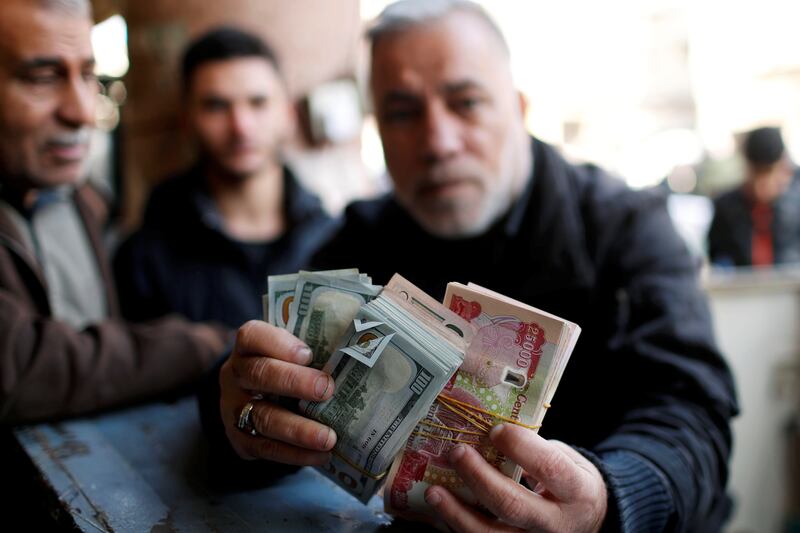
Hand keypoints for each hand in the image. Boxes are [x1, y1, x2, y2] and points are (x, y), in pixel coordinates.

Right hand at [220, 320, 336, 464]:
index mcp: (249, 345)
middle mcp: (237, 374)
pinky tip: (321, 455)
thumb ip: (321, 340)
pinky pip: (266, 448)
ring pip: (262, 417)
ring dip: (298, 429)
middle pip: (259, 374)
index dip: (278, 343)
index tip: (308, 353)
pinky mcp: (241, 439)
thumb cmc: (289, 366)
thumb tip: (374, 332)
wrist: (256, 400)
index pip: (253, 336)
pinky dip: (295, 454)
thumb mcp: (295, 348)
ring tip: (329, 437)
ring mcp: (235, 408)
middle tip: (326, 390)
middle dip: (294, 382)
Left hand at [424, 424, 606, 531]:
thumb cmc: (570, 481)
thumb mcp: (566, 461)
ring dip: (458, 513)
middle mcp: (556, 522)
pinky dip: (457, 526)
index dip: (520, 448)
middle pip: (513, 505)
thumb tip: (487, 429)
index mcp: (577, 491)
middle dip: (480, 478)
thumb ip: (534, 449)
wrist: (587, 522)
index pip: (550, 468)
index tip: (495, 430)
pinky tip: (441, 510)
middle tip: (457, 453)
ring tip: (434, 491)